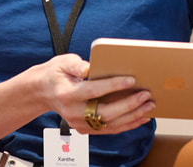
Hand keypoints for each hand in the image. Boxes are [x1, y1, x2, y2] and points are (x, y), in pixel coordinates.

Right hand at [34, 54, 154, 134]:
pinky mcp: (85, 129)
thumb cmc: (57, 74)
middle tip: (146, 95)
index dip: (113, 85)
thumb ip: (77, 65)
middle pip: (105, 112)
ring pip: (110, 124)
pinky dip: (127, 124)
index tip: (131, 80)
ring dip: (132, 116)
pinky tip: (141, 117)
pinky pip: (109, 129)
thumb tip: (91, 68)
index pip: (93, 91)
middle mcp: (73, 112)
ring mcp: (79, 123)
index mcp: (68, 94)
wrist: (43, 92)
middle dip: (129, 104)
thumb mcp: (63, 62)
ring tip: (149, 106)